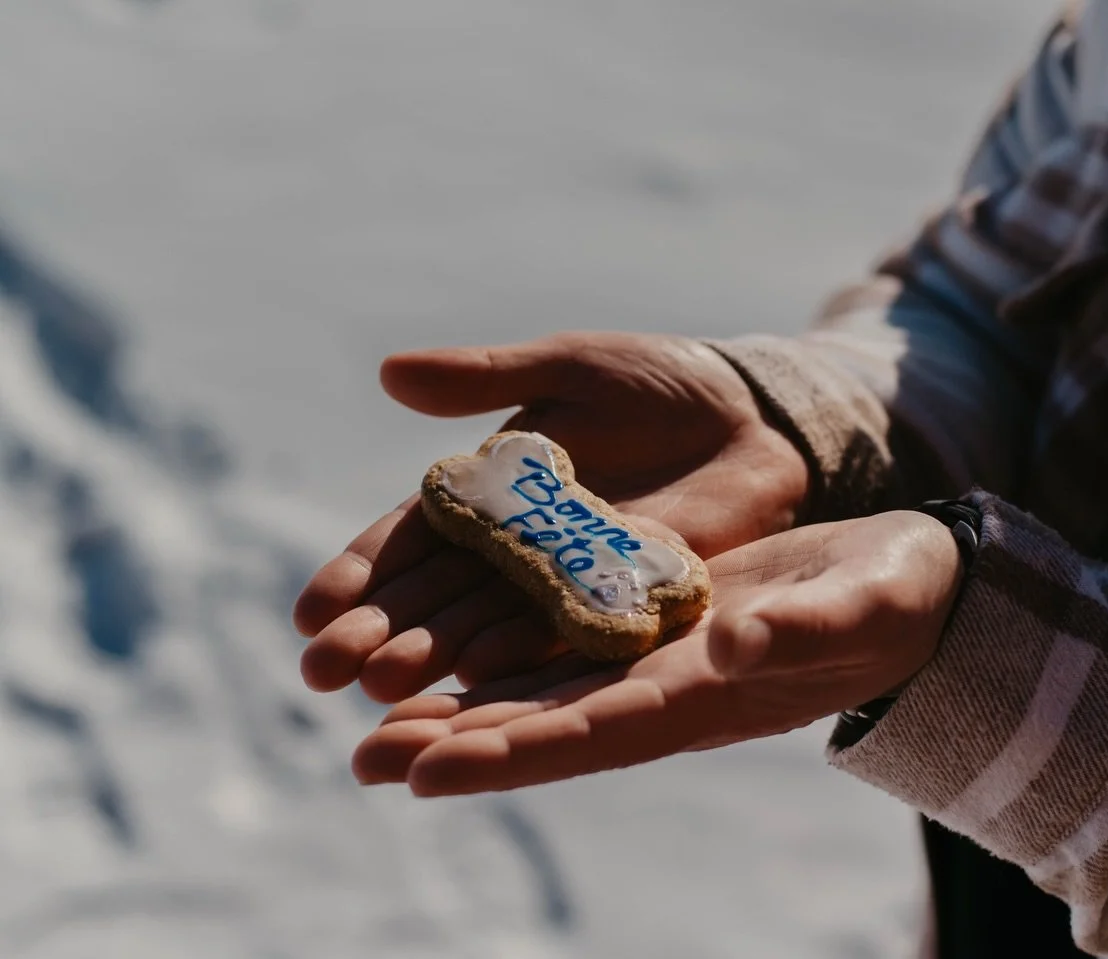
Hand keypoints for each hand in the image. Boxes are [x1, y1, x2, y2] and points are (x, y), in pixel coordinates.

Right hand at [293, 332, 809, 701]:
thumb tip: (389, 373)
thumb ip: (487, 379)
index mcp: (488, 496)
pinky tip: (479, 678)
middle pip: (435, 599)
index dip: (357, 578)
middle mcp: (518, 551)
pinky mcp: (630, 601)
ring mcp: (571, 582)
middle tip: (325, 672)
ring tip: (384, 687)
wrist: (751, 413)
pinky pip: (570, 634)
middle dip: (380, 633)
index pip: (406, 544)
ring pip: (489, 626)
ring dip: (436, 658)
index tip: (307, 614)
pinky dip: (525, 655)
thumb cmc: (653, 382)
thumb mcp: (567, 369)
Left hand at [346, 511, 960, 796]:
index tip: (427, 771)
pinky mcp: (657, 621)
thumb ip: (802, 627)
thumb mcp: (858, 605)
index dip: (512, 753)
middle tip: (362, 755)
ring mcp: (657, 659)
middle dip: (457, 742)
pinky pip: (567, 642)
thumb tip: (734, 643)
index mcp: (707, 699)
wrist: (903, 585)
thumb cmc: (894, 600)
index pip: (595, 733)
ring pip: (543, 689)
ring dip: (462, 706)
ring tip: (376, 717)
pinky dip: (506, 654)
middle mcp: (666, 691)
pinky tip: (449, 652)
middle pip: (546, 725)